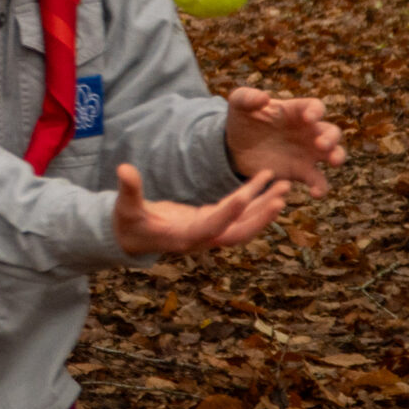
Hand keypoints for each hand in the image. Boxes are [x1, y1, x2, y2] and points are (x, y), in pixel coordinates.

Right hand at [112, 164, 286, 255]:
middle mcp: (203, 238)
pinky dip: (254, 201)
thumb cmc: (128, 224)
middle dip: (261, 215)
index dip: (229, 212)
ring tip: (284, 186)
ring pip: (244, 223)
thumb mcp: (126, 207)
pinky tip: (266, 184)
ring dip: (265, 206)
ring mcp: (210, 232)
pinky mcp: (211, 222)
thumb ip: (129, 189)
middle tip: (281, 196)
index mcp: (184, 237)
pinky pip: (238, 214)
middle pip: (240, 231)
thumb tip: (124, 169)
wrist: (131, 239)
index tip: (246, 195)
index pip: (212, 226)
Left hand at [224, 87, 344, 194]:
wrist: (235, 148)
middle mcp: (307, 131)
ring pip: (334, 153)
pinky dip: (321, 188)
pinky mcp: (300, 171)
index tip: (308, 118)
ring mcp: (307, 152)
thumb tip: (264, 98)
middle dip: (331, 137)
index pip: (314, 107)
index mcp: (295, 111)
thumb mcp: (239, 104)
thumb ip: (247, 97)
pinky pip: (318, 181)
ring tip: (333, 162)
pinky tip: (315, 193)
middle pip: (331, 131)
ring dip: (337, 157)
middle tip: (321, 144)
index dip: (315, 111)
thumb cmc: (242, 119)